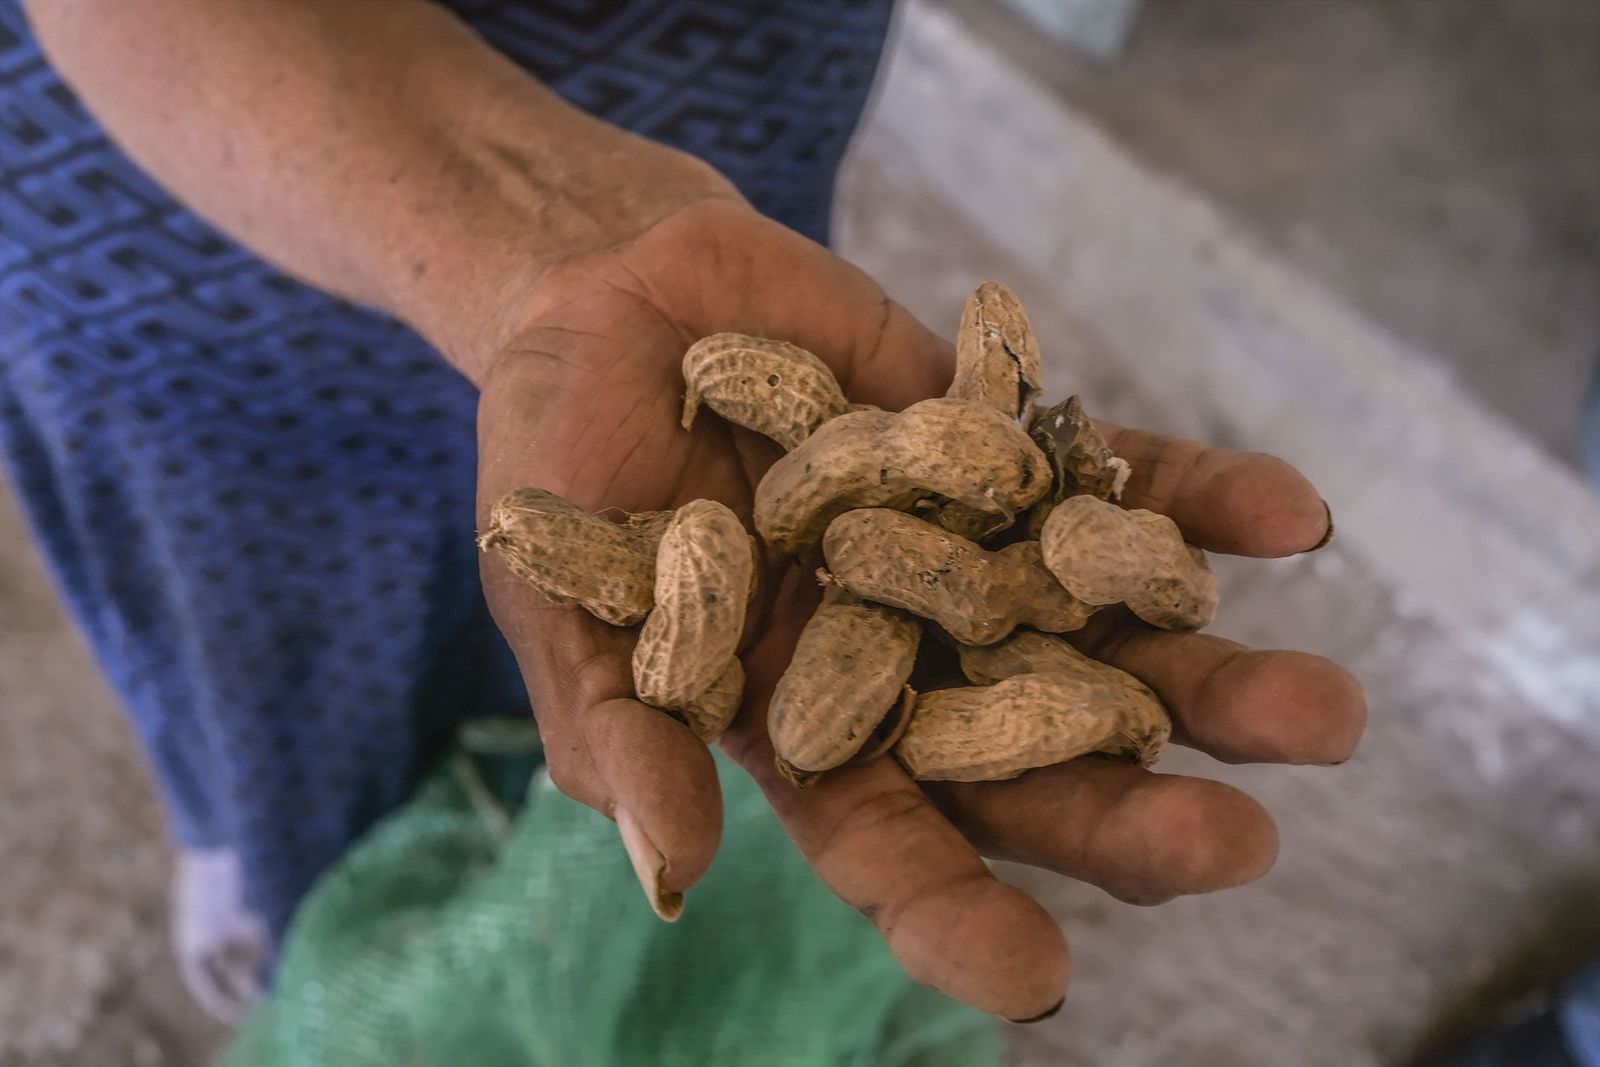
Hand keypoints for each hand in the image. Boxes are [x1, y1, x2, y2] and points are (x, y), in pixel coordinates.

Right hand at [475, 200, 1366, 1019]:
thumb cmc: (559, 459)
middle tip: (1234, 842)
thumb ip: (622, 727)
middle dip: (1127, 806)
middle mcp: (905, 654)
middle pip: (1029, 754)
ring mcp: (968, 552)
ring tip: (1318, 714)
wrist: (613, 294)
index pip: (885, 842)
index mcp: (802, 721)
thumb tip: (674, 873)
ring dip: (1211, 676)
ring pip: (1104, 635)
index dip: (953, 913)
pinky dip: (1201, 499)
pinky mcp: (1007, 448)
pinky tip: (1288, 517)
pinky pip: (1118, 479)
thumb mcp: (566, 596)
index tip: (1040, 979)